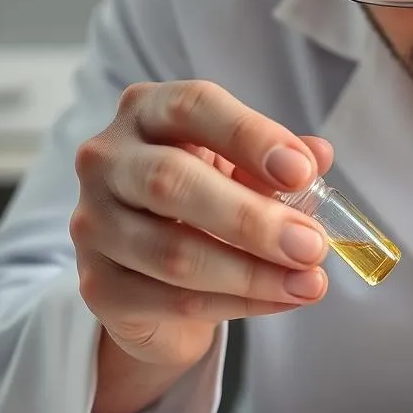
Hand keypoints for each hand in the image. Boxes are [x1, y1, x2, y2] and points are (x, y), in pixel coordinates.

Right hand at [71, 80, 332, 372]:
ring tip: (309, 282)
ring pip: (174, 253)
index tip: (303, 172)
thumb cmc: (205, 206)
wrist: (155, 279)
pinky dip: (238, 304)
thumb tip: (319, 154)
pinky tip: (281, 301)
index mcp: (147, 112)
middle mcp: (108, 160)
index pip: (193, 107)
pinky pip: (174, 301)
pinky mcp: (98, 286)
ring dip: (253, 273)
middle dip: (252, 219)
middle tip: (312, 245)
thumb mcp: (245, 174)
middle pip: (171, 181)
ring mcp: (93, 224)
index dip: (251, 137)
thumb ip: (277, 165)